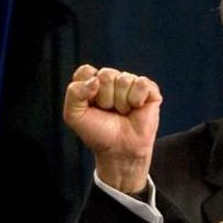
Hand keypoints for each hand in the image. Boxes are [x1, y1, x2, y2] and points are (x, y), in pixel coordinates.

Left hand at [63, 64, 160, 193]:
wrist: (119, 150)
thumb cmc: (97, 132)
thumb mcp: (73, 116)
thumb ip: (74, 94)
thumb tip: (95, 80)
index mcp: (92, 82)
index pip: (86, 71)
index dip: (86, 90)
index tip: (90, 106)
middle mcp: (112, 79)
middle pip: (106, 74)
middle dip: (105, 98)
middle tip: (109, 112)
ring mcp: (131, 83)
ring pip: (123, 80)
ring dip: (121, 102)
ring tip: (122, 112)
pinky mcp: (149, 90)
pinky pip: (141, 84)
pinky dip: (136, 100)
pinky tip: (136, 108)